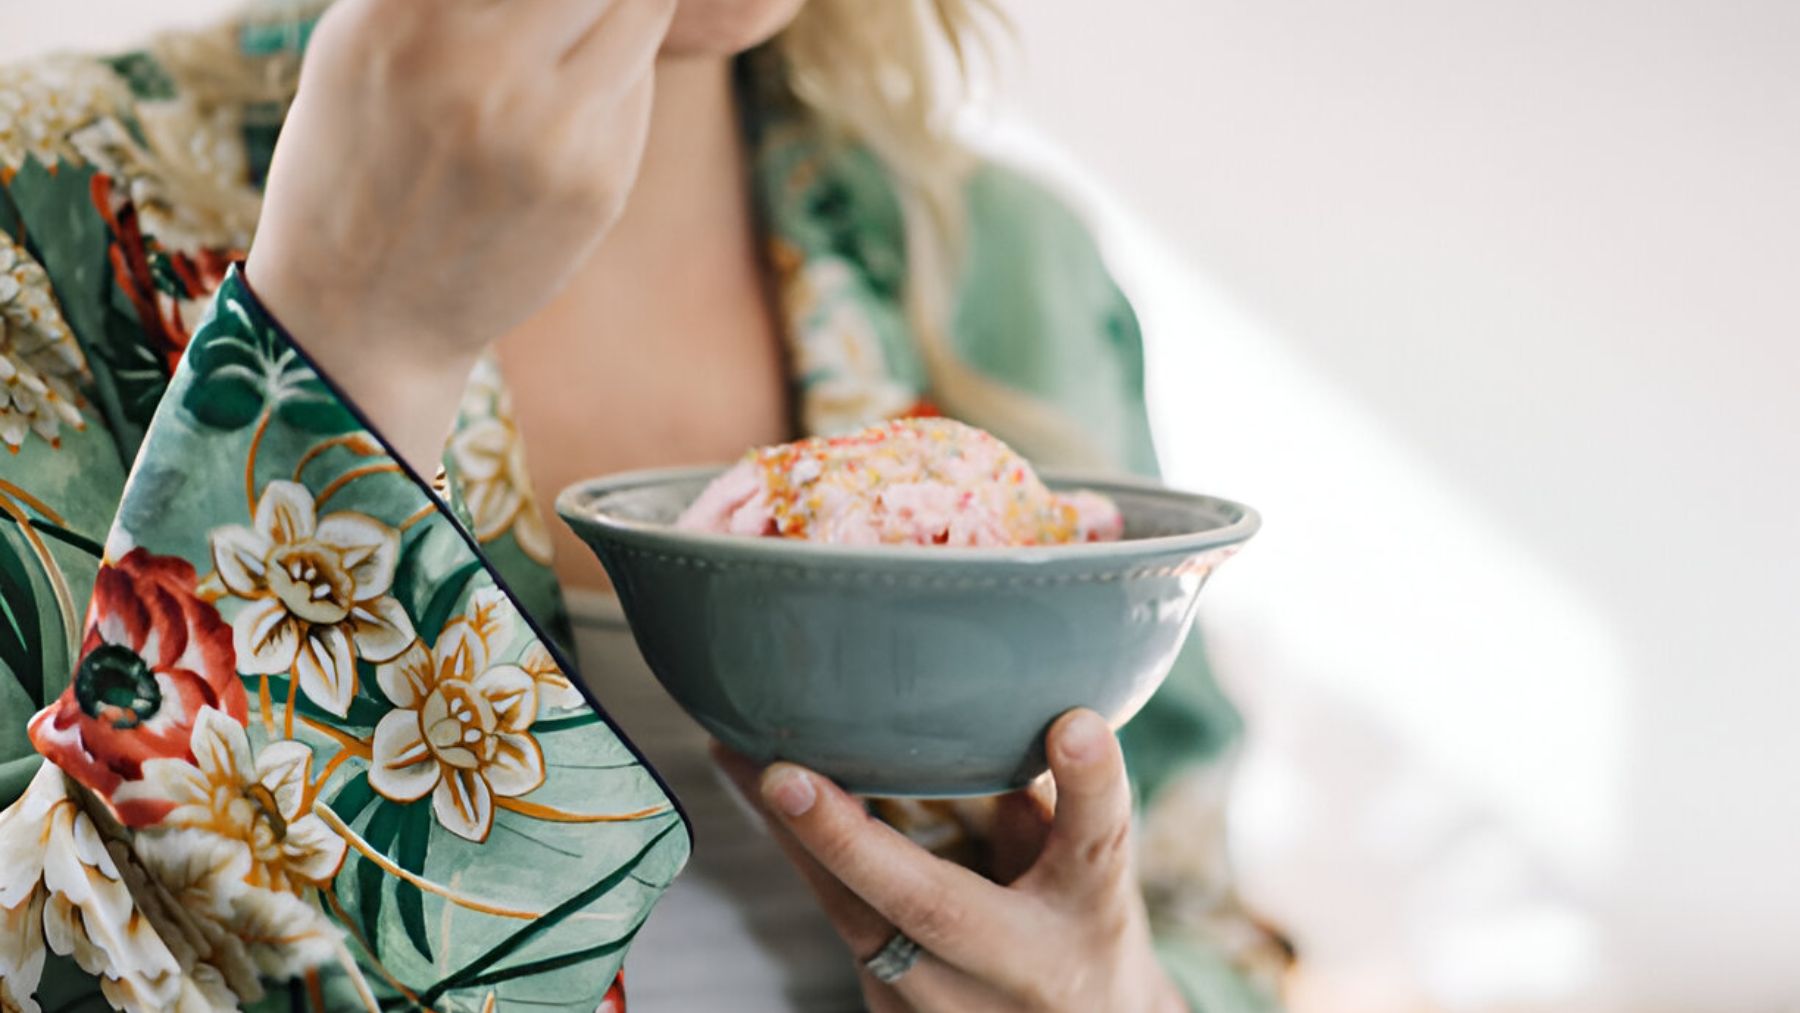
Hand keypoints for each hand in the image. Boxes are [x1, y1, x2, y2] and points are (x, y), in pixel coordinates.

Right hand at [245, 0, 675, 467]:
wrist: (367, 315)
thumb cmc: (357, 157)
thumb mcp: (363, 42)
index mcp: (404, 18)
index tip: (545, 0)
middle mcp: (482, 69)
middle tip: (567, 12)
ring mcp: (552, 131)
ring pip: (640, 8)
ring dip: (615, 8)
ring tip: (567, 36)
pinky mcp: (600, 180)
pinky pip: (636, 82)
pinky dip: (617, 67)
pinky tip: (565, 97)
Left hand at [717, 710, 1188, 1012]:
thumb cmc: (1080, 923)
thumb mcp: (1093, 865)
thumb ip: (1057, 797)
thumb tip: (1014, 700)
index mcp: (1088, 909)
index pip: (1097, 843)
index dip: (1089, 784)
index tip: (1075, 724)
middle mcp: (1018, 966)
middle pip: (933, 905)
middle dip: (852, 842)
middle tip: (787, 776)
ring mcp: (945, 1006)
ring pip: (856, 920)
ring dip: (792, 836)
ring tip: (739, 754)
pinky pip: (839, 920)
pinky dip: (801, 854)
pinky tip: (758, 790)